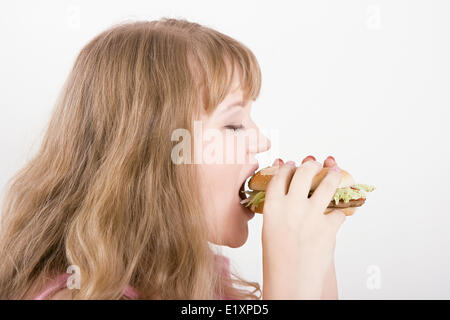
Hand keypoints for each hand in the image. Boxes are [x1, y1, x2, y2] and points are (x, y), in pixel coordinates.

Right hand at [261, 156, 345, 298]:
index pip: (281, 176)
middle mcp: (292, 205)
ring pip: (327, 184)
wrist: (291, 281)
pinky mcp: (329, 226)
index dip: (287, 168)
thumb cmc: (276, 260)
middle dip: (311, 165)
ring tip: (335, 171)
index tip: (291, 164)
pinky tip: (339, 213)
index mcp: (273, 206)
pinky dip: (339, 213)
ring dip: (333, 175)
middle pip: (304, 172)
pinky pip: (339, 213)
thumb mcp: (270, 230)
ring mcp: (312, 214)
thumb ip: (280, 212)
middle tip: (314, 164)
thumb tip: (291, 201)